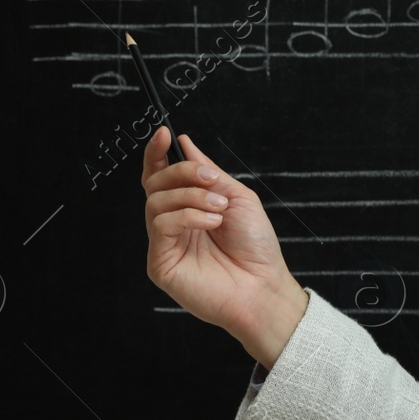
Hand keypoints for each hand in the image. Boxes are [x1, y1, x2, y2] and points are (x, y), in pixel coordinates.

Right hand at [141, 126, 307, 367]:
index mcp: (189, 207)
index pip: (161, 176)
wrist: (264, 285)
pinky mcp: (159, 262)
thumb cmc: (255, 246)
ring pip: (156, 201)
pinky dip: (188, 216)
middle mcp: (173, 224)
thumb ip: (208, 172)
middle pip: (155, 184)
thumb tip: (186, 143)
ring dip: (191, 196)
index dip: (158, 154)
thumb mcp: (237, 197)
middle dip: (182, 172)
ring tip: (219, 208)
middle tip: (211, 180)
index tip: (165, 134)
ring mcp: (164, 243)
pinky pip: (161, 225)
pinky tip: (211, 222)